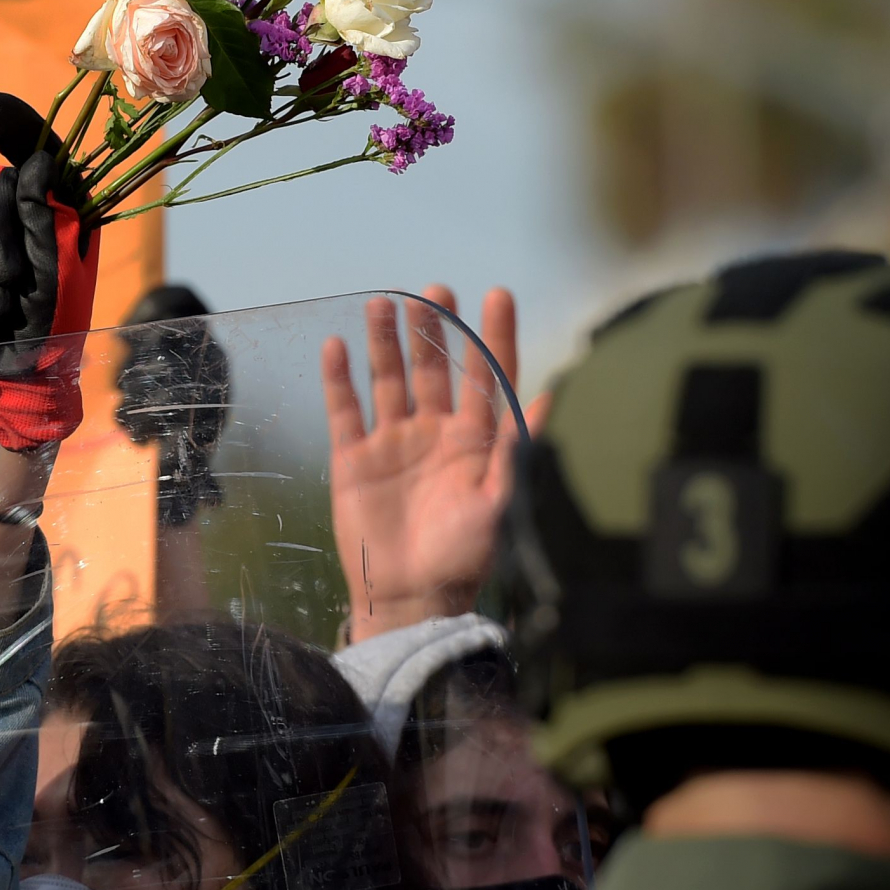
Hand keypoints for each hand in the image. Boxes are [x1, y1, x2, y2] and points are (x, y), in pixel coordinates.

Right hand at [0, 92, 98, 449]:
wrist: (25, 379)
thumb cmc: (57, 326)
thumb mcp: (62, 270)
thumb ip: (45, 216)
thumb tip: (33, 164)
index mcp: (64, 208)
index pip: (35, 150)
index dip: (9, 122)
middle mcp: (28, 214)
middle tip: (15, 278)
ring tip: (10, 307)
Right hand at [324, 286, 543, 642]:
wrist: (411, 599)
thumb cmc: (465, 557)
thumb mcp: (502, 503)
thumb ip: (520, 449)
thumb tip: (553, 398)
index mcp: (475, 441)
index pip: (487, 377)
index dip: (493, 337)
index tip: (497, 295)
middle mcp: (434, 433)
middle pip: (433, 368)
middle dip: (433, 328)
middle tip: (434, 290)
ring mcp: (392, 443)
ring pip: (388, 379)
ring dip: (385, 342)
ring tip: (382, 303)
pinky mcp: (354, 460)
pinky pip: (345, 411)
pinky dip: (339, 379)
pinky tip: (336, 345)